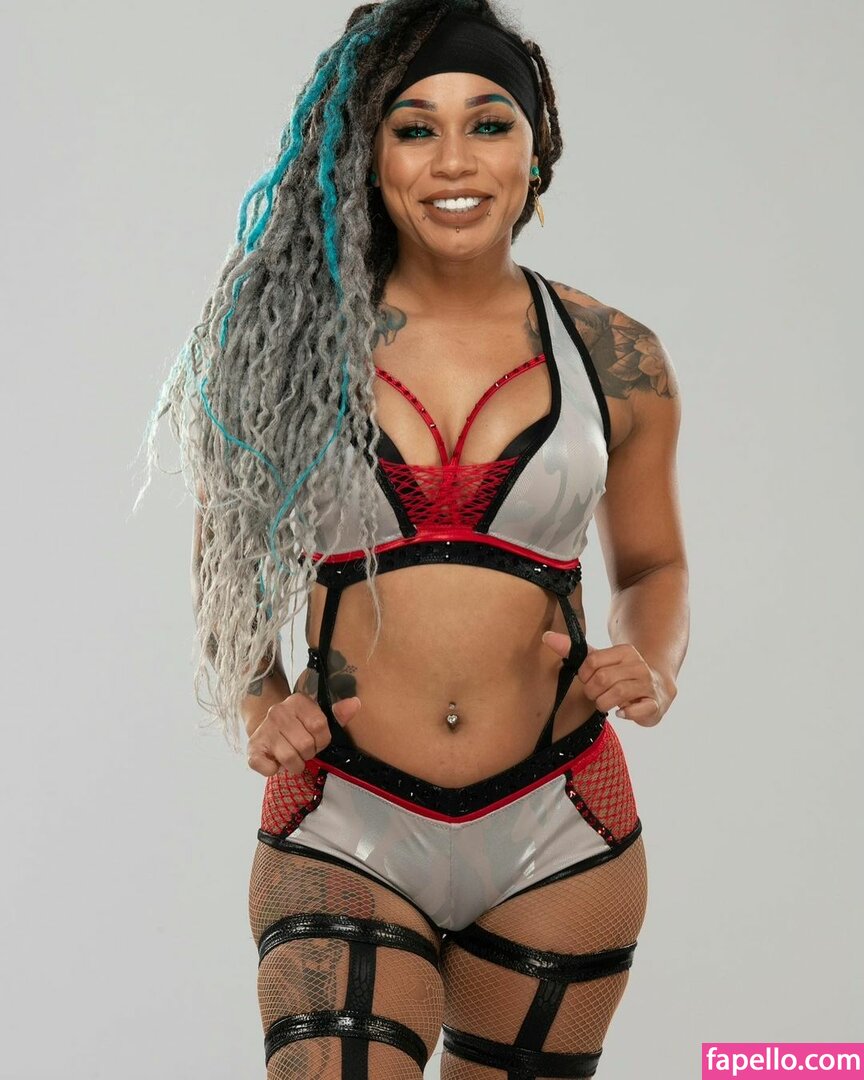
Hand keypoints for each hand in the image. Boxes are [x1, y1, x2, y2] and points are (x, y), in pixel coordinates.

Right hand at [246, 692, 360, 775]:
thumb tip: (355, 703)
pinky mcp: (252, 749)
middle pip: (306, 745)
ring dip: (295, 765)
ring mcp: (264, 730)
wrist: (265, 731)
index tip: (316, 739)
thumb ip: (338, 714)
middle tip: (302, 749)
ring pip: (290, 759)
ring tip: (291, 756)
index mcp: (298, 701)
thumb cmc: (298, 727)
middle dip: (308, 753)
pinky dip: (275, 771)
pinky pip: (269, 769)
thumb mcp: (318, 717)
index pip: (320, 726)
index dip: (322, 740)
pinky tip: (275, 760)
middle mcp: (278, 712)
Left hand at [541, 633, 674, 726]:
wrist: (656, 685)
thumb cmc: (620, 673)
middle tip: (596, 695)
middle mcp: (638, 665)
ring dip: (604, 703)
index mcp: (625, 652)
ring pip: (617, 694)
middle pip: (602, 679)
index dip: (584, 676)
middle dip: (592, 692)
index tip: (588, 680)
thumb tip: (546, 636)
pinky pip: (638, 710)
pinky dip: (626, 714)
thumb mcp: (599, 659)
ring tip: (605, 703)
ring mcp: (648, 684)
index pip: (592, 662)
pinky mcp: (655, 704)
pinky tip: (621, 712)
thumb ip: (573, 650)